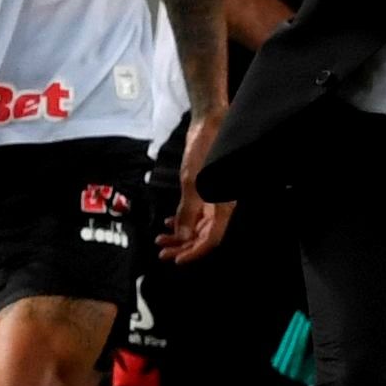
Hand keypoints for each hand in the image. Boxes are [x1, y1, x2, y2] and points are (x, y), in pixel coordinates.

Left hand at [160, 104, 233, 263]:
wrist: (210, 124)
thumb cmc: (205, 149)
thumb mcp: (191, 181)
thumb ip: (188, 211)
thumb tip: (184, 237)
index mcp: (224, 205)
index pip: (211, 239)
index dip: (194, 253)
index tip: (176, 260)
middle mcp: (223, 206)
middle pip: (205, 236)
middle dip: (183, 247)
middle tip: (162, 253)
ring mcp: (216, 199)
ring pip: (199, 227)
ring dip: (181, 235)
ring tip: (161, 240)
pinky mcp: (208, 192)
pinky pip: (197, 214)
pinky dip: (183, 221)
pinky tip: (168, 223)